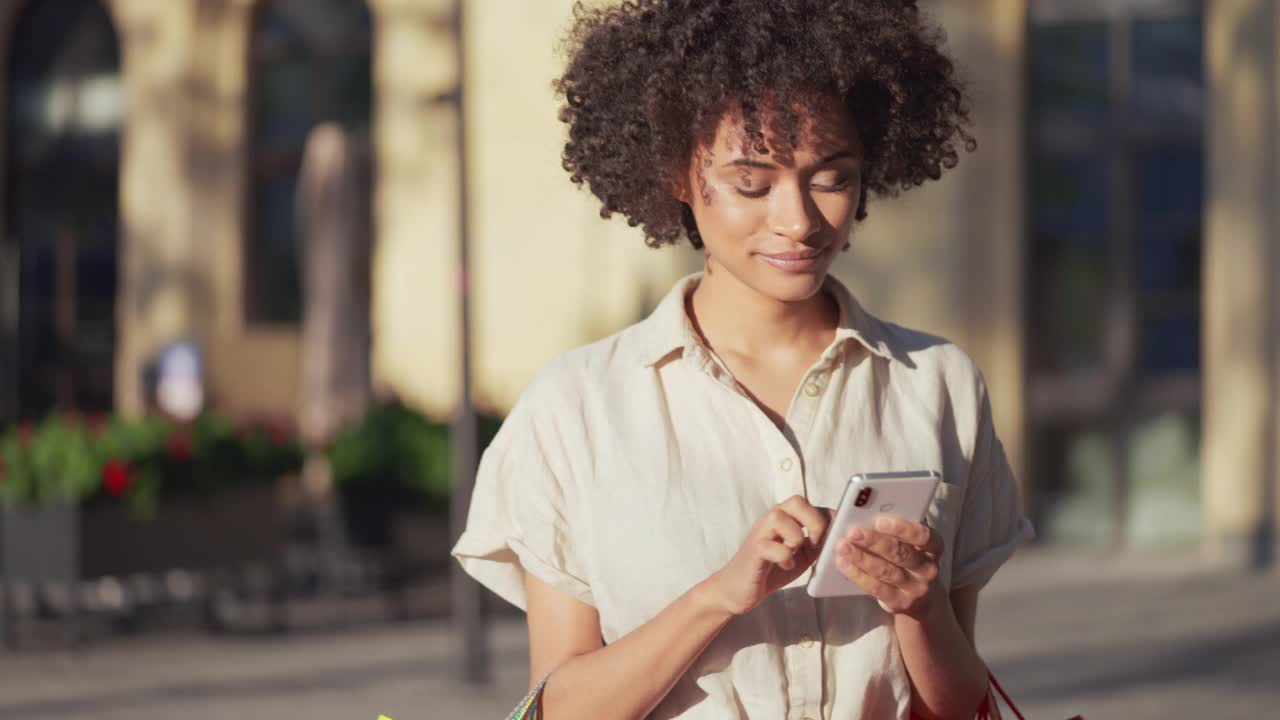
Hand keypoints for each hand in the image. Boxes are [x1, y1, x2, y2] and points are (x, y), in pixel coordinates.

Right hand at [702, 495, 830, 615]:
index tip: (833, 536)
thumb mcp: (803, 553)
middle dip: (814, 522)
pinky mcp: (754, 550)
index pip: (809, 503)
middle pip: (797, 501)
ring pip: (782, 519)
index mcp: (785, 517)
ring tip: (793, 555)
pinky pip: (773, 547)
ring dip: (795, 540)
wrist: (740, 589)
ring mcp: (760, 533)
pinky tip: (783, 565)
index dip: (826, 517)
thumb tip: (839, 528)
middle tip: (814, 544)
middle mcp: (771, 519)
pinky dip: (784, 558)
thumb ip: (818, 540)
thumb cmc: (773, 568)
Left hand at [836, 515, 944, 619]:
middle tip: (852, 532)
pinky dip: (858, 575)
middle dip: (874, 541)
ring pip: (886, 571)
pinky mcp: (900, 602)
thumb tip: (870, 509)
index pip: (923, 536)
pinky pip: (877, 588)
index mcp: (933, 546)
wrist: (917, 595)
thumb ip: (897, 525)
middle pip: (900, 553)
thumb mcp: (909, 539)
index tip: (879, 521)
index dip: (902, 528)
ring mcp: (915, 588)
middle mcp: (928, 568)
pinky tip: (844, 564)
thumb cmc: (906, 555)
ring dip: (862, 558)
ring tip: (843, 547)